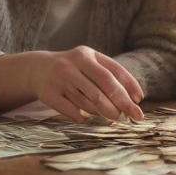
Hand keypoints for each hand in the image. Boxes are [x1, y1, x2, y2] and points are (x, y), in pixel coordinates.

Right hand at [27, 46, 143, 122]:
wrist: (37, 69)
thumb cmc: (73, 69)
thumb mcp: (89, 64)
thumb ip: (109, 76)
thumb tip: (133, 99)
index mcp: (87, 54)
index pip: (113, 70)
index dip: (129, 85)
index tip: (139, 100)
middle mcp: (74, 64)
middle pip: (103, 84)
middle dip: (121, 101)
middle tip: (132, 115)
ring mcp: (60, 78)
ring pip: (88, 99)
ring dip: (104, 111)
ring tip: (113, 116)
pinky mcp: (49, 94)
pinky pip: (70, 110)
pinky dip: (82, 116)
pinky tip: (88, 119)